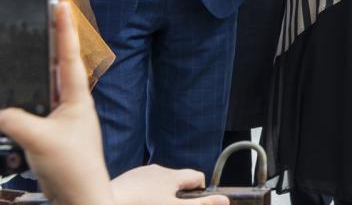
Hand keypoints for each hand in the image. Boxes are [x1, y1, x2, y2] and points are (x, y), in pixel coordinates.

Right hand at [0, 3, 114, 204]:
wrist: (81, 197)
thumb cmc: (73, 169)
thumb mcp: (39, 140)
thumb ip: (13, 120)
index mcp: (76, 99)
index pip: (69, 56)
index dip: (64, 30)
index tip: (60, 5)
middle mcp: (72, 105)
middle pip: (57, 66)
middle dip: (50, 42)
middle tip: (42, 17)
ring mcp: (62, 119)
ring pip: (45, 86)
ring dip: (37, 67)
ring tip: (30, 44)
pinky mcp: (50, 134)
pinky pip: (34, 108)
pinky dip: (24, 97)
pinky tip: (16, 91)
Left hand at [112, 164, 228, 204]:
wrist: (107, 201)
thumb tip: (225, 200)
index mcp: (173, 176)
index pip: (197, 177)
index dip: (199, 190)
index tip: (191, 202)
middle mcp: (159, 170)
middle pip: (178, 179)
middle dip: (178, 194)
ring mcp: (142, 173)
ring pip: (160, 182)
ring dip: (161, 192)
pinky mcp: (128, 178)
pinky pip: (143, 183)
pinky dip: (145, 192)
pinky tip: (137, 203)